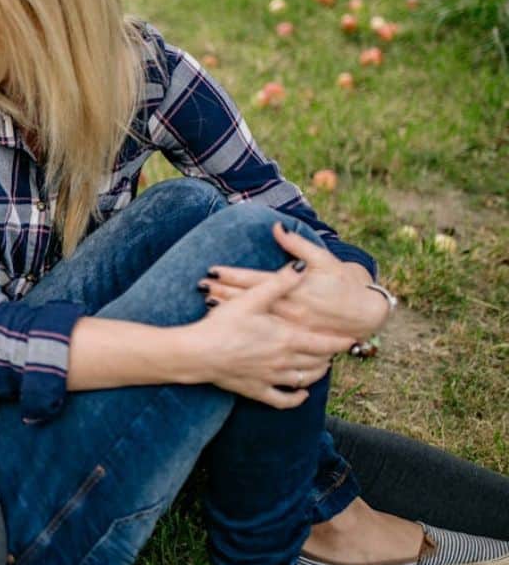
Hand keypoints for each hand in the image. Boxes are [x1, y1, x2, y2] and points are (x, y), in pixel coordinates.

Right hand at [191, 261, 355, 408]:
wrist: (198, 353)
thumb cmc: (223, 324)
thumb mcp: (252, 298)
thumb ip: (279, 283)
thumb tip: (301, 267)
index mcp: (286, 339)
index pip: (324, 343)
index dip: (341, 342)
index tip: (353, 340)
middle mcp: (284, 361)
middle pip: (318, 362)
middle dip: (330, 356)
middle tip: (336, 350)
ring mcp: (271, 378)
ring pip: (305, 380)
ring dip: (317, 373)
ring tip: (323, 366)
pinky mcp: (256, 390)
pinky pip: (283, 400)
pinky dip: (296, 398)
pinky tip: (302, 394)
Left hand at [199, 223, 389, 339]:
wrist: (364, 312)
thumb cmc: (342, 282)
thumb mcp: (323, 259)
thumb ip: (297, 245)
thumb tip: (276, 228)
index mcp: (295, 286)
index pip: (256, 279)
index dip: (232, 275)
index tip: (211, 270)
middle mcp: (290, 306)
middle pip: (249, 299)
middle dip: (223, 291)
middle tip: (200, 285)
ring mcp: (290, 325)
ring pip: (253, 316)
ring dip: (230, 309)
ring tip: (206, 302)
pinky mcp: (293, 337)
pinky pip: (264, 333)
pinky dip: (246, 327)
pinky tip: (228, 324)